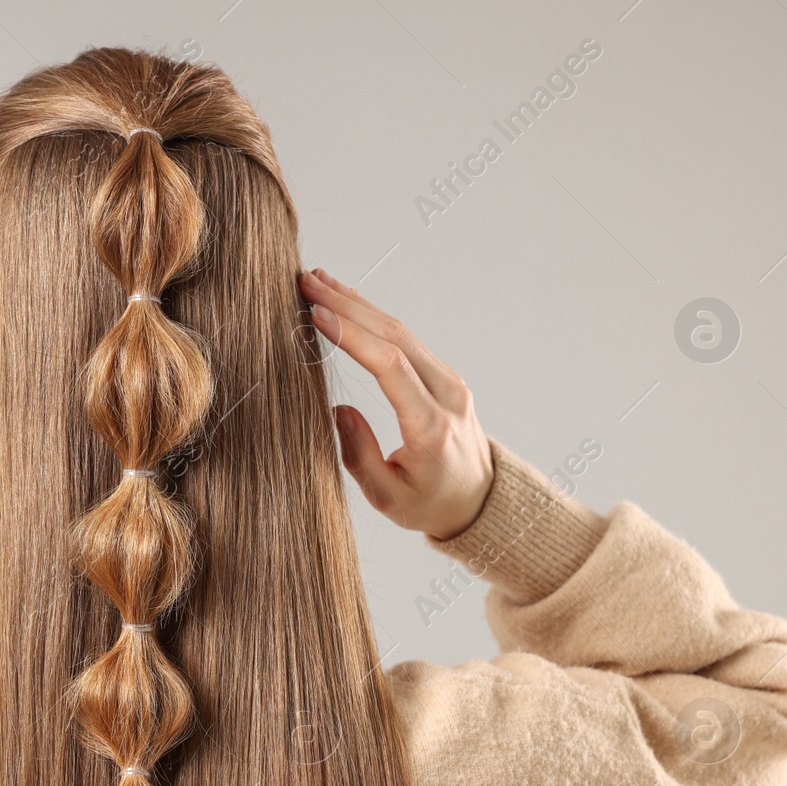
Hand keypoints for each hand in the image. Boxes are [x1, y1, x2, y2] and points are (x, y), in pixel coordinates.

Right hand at [300, 268, 493, 539]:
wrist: (479, 500)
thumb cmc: (430, 503)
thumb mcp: (388, 498)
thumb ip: (360, 457)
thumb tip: (339, 410)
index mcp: (431, 426)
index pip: (391, 366)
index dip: (352, 336)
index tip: (318, 314)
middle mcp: (446, 395)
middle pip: (395, 337)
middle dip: (348, 306)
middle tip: (307, 283)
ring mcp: (449, 381)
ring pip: (401, 330)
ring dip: (359, 304)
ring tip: (320, 282)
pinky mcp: (443, 375)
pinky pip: (407, 338)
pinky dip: (374, 317)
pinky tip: (348, 302)